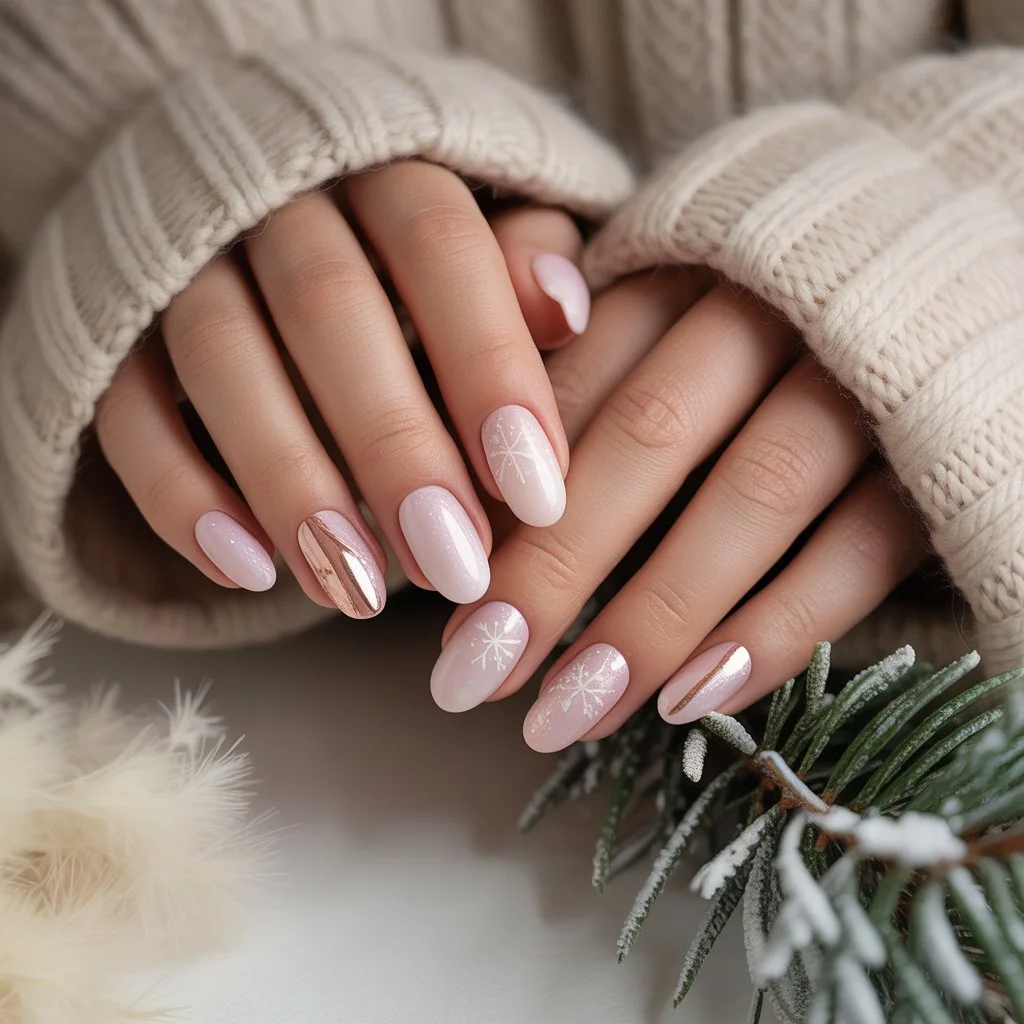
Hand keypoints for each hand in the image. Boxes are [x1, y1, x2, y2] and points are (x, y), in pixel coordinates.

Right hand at [95, 162, 588, 615]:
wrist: (247, 208)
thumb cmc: (404, 258)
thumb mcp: (485, 240)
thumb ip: (526, 265)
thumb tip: (564, 310)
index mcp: (379, 165)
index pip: (438, 245)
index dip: (489, 368)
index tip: (538, 494)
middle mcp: (273, 200)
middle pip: (327, 308)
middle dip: (395, 447)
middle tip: (454, 566)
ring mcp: (179, 261)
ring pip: (222, 361)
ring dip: (293, 485)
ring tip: (360, 592)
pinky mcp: (112, 332)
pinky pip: (126, 413)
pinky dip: (182, 498)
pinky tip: (251, 573)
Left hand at [432, 273, 927, 748]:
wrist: (939, 286)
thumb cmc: (769, 323)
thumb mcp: (667, 320)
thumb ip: (576, 377)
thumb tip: (474, 514)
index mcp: (685, 268)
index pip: (574, 386)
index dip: (498, 500)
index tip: (445, 606)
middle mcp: (772, 310)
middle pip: (649, 439)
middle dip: (554, 569)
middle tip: (473, 677)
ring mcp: (864, 375)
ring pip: (755, 496)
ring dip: (653, 617)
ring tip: (570, 714)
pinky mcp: (939, 447)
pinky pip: (861, 547)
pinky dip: (777, 628)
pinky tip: (696, 698)